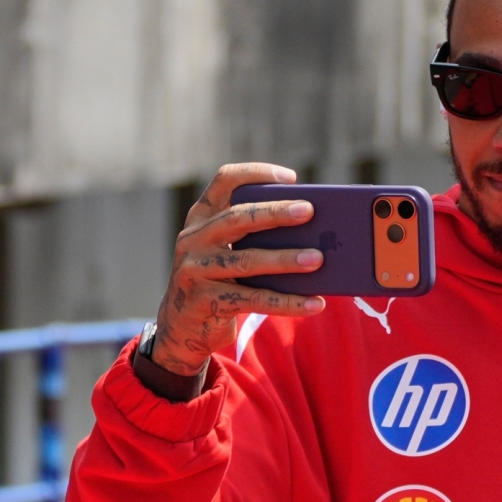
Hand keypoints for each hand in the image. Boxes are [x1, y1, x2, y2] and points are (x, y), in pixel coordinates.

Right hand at [152, 163, 327, 375]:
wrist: (184, 327)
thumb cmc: (221, 280)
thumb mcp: (228, 252)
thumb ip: (254, 237)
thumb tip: (315, 234)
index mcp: (202, 218)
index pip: (224, 182)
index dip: (255, 174)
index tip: (291, 178)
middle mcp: (193, 240)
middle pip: (238, 218)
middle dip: (275, 213)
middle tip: (309, 210)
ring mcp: (195, 271)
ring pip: (247, 261)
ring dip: (285, 259)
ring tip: (317, 259)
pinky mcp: (205, 302)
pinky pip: (254, 300)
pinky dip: (287, 303)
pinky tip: (315, 304)